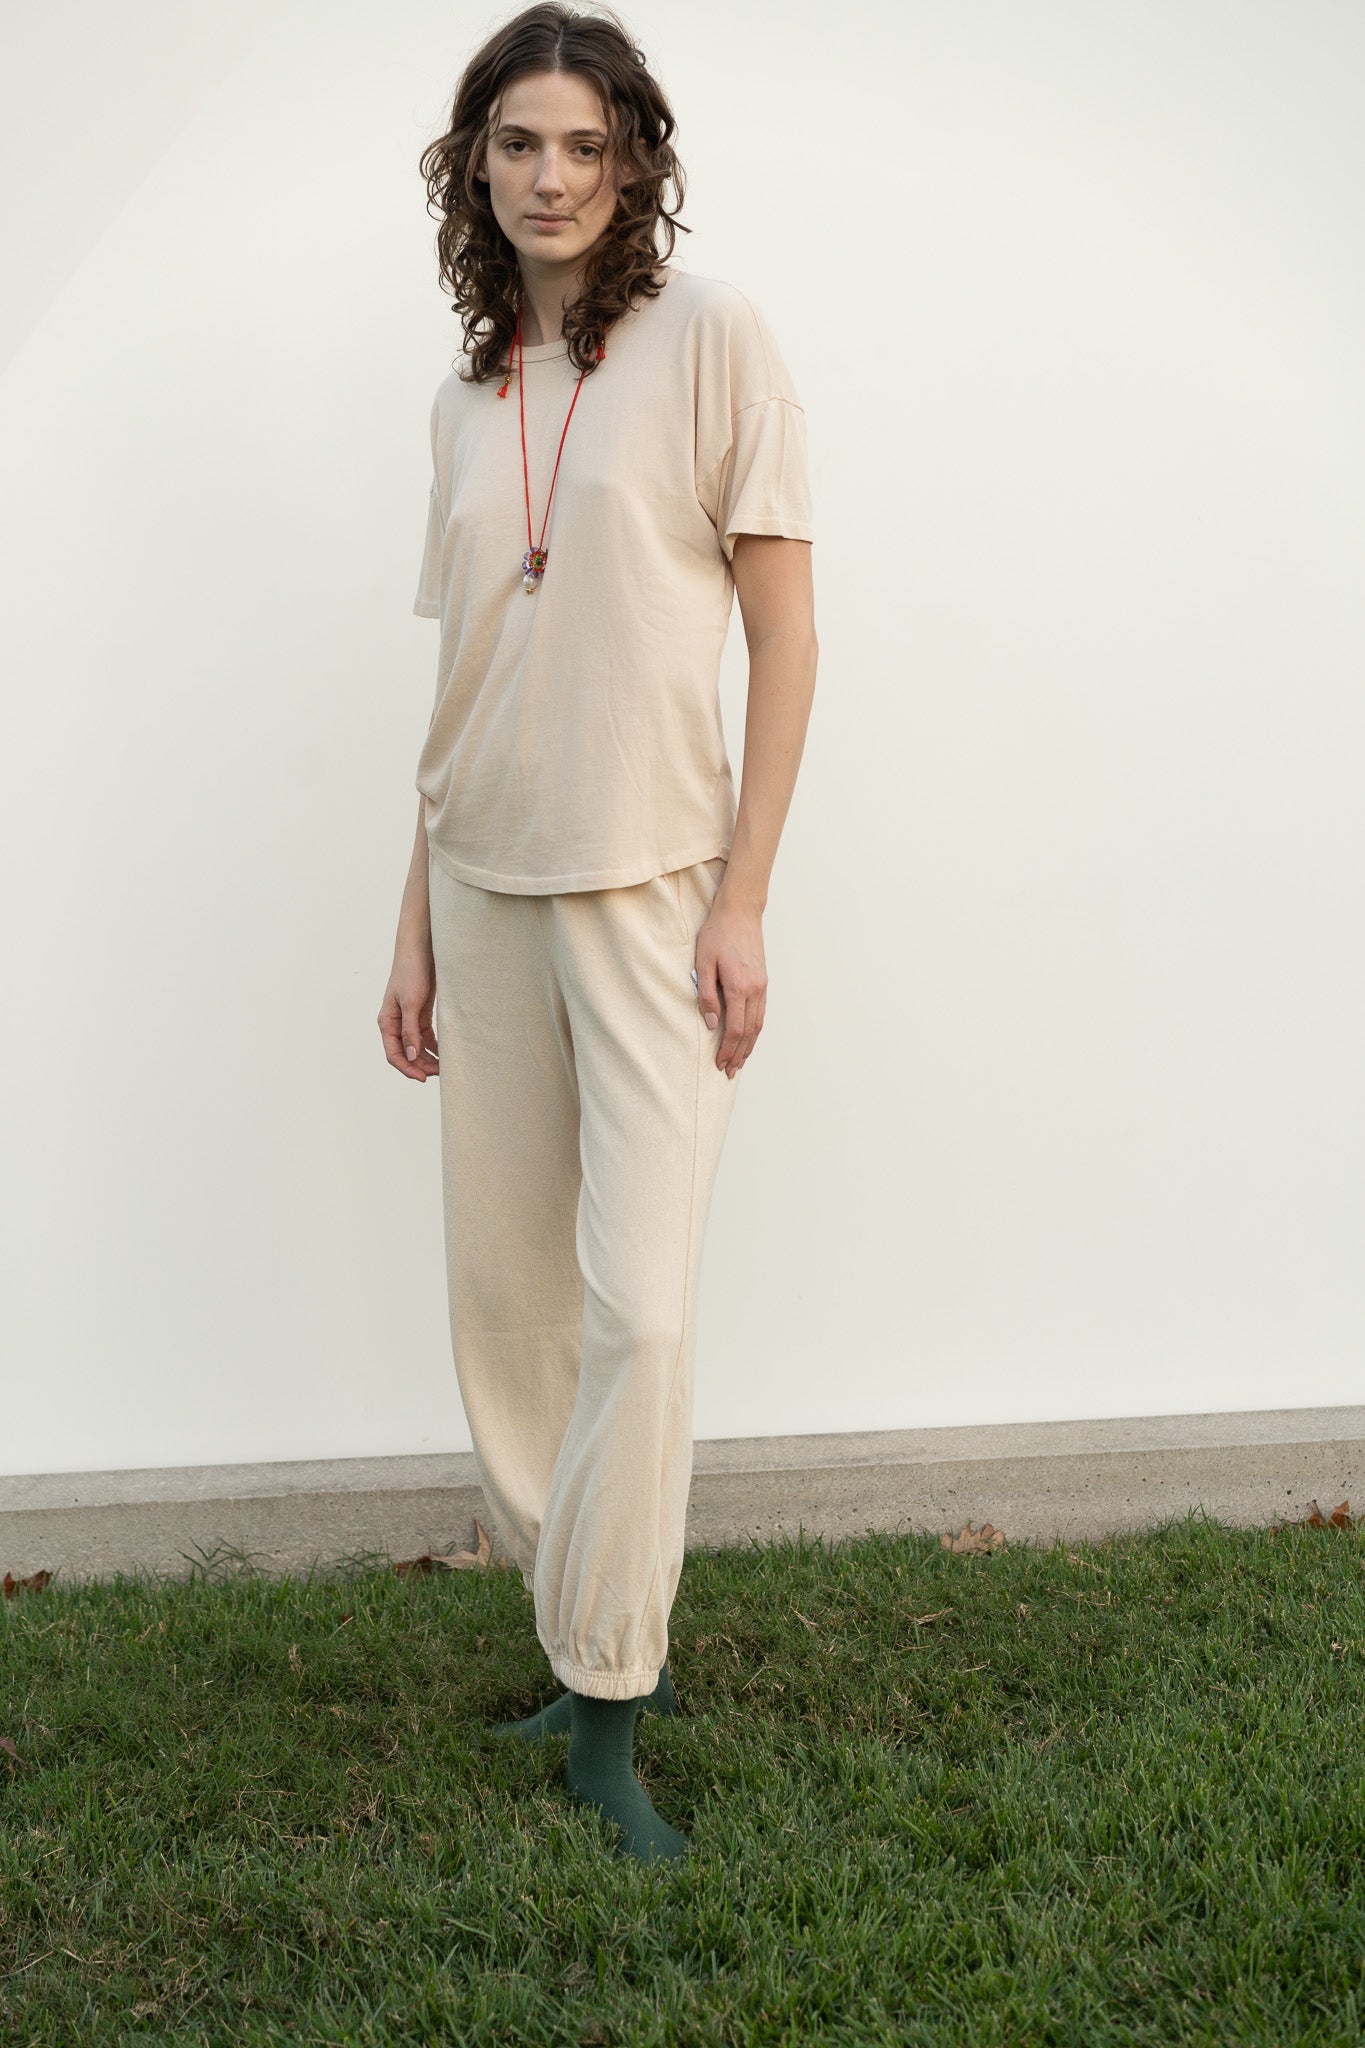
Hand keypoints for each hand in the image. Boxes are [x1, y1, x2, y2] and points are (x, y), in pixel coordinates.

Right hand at [379, 945, 439, 1080]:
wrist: (420, 949)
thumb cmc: (410, 972)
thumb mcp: (411, 1003)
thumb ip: (410, 1031)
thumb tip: (410, 1056)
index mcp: (387, 1022)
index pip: (394, 1054)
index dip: (407, 1069)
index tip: (423, 1078)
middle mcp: (396, 1023)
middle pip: (406, 1053)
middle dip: (421, 1065)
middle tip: (440, 1073)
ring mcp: (408, 1019)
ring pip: (417, 1047)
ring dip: (428, 1058)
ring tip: (444, 1066)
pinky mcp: (420, 1013)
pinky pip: (425, 1036)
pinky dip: (434, 1046)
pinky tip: (444, 1052)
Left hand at [694, 895, 766, 1077]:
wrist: (740, 912)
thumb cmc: (717, 934)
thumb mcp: (703, 963)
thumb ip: (706, 994)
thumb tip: (712, 1023)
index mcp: (739, 986)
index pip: (735, 1028)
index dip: (727, 1049)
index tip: (719, 1063)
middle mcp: (755, 989)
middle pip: (750, 1032)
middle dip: (739, 1054)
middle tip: (730, 1071)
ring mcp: (762, 985)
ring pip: (759, 1025)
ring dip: (749, 1046)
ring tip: (740, 1062)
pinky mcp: (763, 981)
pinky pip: (761, 1013)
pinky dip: (756, 1030)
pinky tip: (749, 1038)